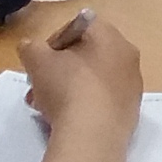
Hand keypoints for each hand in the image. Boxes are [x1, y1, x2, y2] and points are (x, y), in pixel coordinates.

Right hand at [20, 9, 142, 141]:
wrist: (93, 134)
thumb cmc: (68, 87)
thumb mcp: (38, 61)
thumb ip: (31, 48)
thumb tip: (30, 47)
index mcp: (112, 37)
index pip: (80, 27)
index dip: (53, 42)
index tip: (39, 62)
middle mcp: (128, 57)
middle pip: (86, 56)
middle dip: (57, 70)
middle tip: (38, 87)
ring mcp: (132, 86)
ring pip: (92, 81)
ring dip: (66, 90)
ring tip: (45, 107)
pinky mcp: (130, 113)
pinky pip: (101, 102)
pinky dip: (83, 107)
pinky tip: (65, 121)